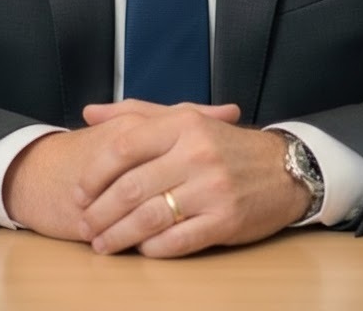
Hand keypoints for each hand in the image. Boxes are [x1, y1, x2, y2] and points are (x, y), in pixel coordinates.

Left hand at [1, 101, 241, 240]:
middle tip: (83, 226)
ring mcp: (212, 188)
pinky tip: (140, 250)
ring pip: (150, 217)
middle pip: (132, 187)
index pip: (125, 145)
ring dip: (118, 235)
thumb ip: (135, 114)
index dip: (95, 172)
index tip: (79, 191)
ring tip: (102, 245)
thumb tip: (89, 113)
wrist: (284, 168)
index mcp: (183, 124)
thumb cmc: (225, 144)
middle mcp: (196, 153)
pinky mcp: (225, 220)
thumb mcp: (185, 118)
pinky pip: (177, 240)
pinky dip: (152, 248)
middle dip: (100, 212)